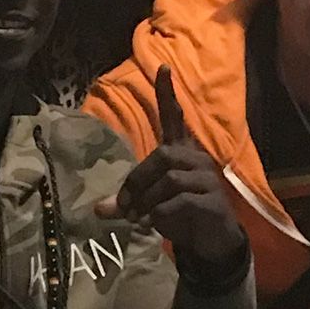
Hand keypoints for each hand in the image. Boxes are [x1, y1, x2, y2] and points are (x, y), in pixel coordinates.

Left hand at [94, 66, 246, 284]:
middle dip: (137, 182)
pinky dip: (160, 215)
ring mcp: (207, 179)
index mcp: (181, 154)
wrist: (212, 241)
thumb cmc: (180, 216)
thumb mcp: (148, 208)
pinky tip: (155, 226)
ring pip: (169, 179)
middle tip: (126, 207)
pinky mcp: (212, 200)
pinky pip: (179, 201)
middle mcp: (195, 160)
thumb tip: (97, 210)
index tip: (162, 67)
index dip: (167, 95)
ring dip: (147, 202)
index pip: (174, 118)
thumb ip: (126, 204)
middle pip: (161, 156)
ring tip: (139, 220)